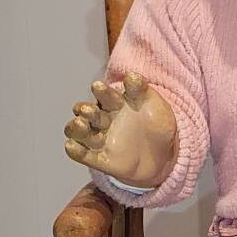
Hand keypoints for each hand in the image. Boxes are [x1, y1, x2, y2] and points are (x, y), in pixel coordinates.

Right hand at [64, 72, 176, 187]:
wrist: (165, 155)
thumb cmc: (156, 126)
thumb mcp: (153, 105)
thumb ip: (141, 91)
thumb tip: (132, 77)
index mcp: (115, 103)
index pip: (104, 95)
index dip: (101, 91)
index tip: (98, 87)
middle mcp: (104, 120)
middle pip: (87, 112)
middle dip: (86, 110)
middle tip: (89, 110)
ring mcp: (101, 139)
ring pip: (79, 131)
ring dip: (75, 127)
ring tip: (80, 124)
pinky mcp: (101, 159)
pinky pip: (83, 155)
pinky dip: (75, 151)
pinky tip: (71, 146)